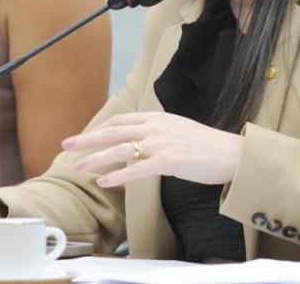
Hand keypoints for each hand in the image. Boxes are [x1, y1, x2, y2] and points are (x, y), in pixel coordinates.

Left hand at [63, 112, 244, 187]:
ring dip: (96, 158)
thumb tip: (141, 142)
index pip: (121, 120)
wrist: (232, 153)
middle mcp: (157, 127)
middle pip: (114, 130)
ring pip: (120, 148)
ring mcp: (162, 143)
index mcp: (158, 118)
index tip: (84, 136)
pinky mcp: (170, 161)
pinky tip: (105, 181)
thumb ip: (158, 133)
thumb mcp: (179, 130)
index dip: (99, 128)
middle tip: (67, 144)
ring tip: (77, 166)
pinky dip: (118, 174)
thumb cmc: (207, 146)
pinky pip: (137, 168)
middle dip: (87, 138)